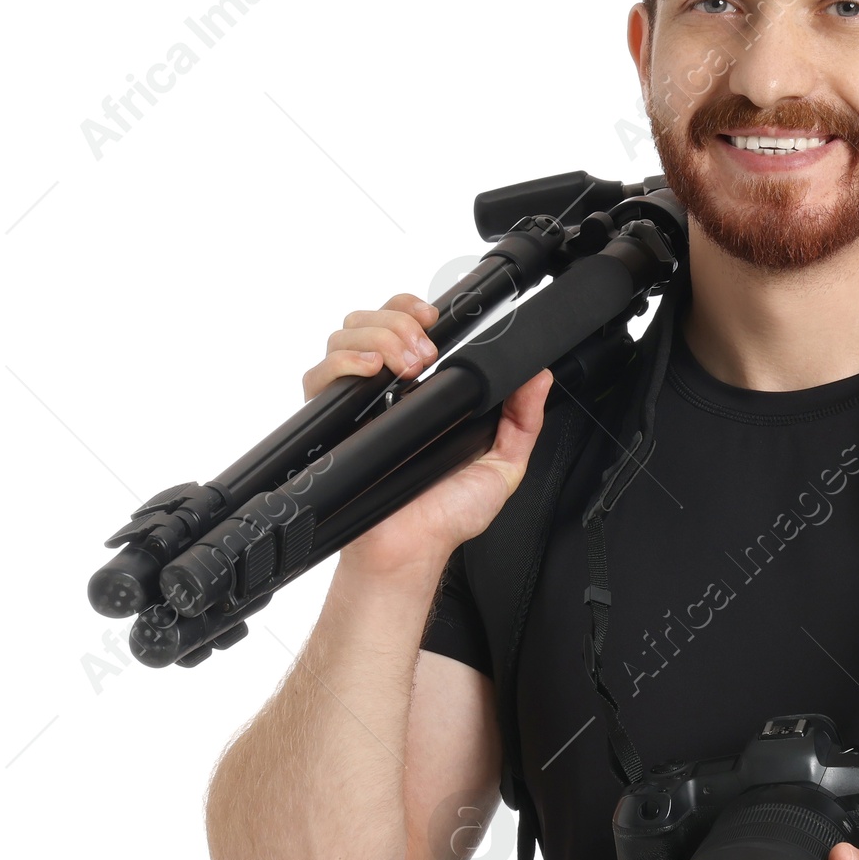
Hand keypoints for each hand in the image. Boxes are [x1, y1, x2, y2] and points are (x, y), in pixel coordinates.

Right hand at [302, 291, 550, 580]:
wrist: (412, 550)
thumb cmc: (445, 515)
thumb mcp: (501, 465)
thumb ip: (523, 420)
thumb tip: (539, 377)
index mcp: (422, 394)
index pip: (405, 326)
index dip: (413, 309)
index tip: (435, 318)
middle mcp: (385, 393)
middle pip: (371, 320)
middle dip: (400, 321)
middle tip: (424, 352)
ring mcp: (357, 406)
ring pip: (344, 336)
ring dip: (377, 336)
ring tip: (405, 365)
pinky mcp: (332, 425)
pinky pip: (319, 377)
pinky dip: (344, 364)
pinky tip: (373, 373)